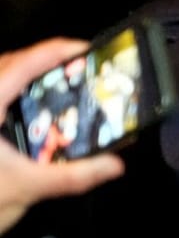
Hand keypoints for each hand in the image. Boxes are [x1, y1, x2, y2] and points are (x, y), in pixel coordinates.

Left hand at [0, 39, 125, 235]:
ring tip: (58, 91)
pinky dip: (12, 100)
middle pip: (8, 66)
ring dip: (27, 82)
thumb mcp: (26, 188)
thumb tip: (110, 165)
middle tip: (79, 71)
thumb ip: (73, 175)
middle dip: (45, 64)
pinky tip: (29, 118)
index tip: (85, 49)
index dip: (56, 51)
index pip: (22, 64)